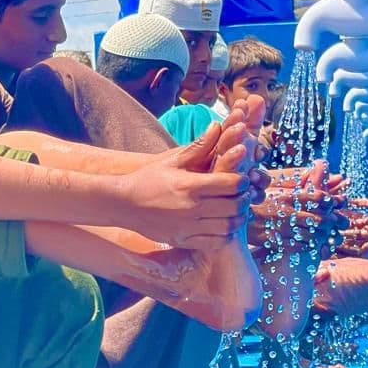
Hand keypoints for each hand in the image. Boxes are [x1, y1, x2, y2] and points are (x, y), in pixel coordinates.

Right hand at [126, 121, 252, 250]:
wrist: (123, 204)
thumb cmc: (148, 179)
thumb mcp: (171, 160)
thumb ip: (198, 146)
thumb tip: (217, 125)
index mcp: (190, 185)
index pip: (232, 184)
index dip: (243, 180)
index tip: (242, 178)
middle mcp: (191, 208)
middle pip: (235, 206)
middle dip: (244, 199)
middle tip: (243, 194)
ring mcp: (188, 227)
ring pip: (228, 226)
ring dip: (237, 218)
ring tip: (235, 210)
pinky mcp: (184, 240)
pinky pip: (215, 242)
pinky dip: (225, 235)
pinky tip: (223, 226)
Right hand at [248, 161, 342, 251]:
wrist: (229, 214)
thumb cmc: (257, 199)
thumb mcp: (277, 183)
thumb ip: (300, 177)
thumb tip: (323, 163)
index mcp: (287, 195)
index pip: (319, 198)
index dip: (332, 202)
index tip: (335, 204)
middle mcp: (285, 211)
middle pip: (320, 219)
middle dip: (333, 221)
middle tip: (340, 221)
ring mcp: (279, 228)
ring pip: (312, 235)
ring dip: (322, 235)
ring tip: (326, 233)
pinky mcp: (272, 242)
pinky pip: (298, 247)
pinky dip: (308, 245)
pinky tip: (310, 242)